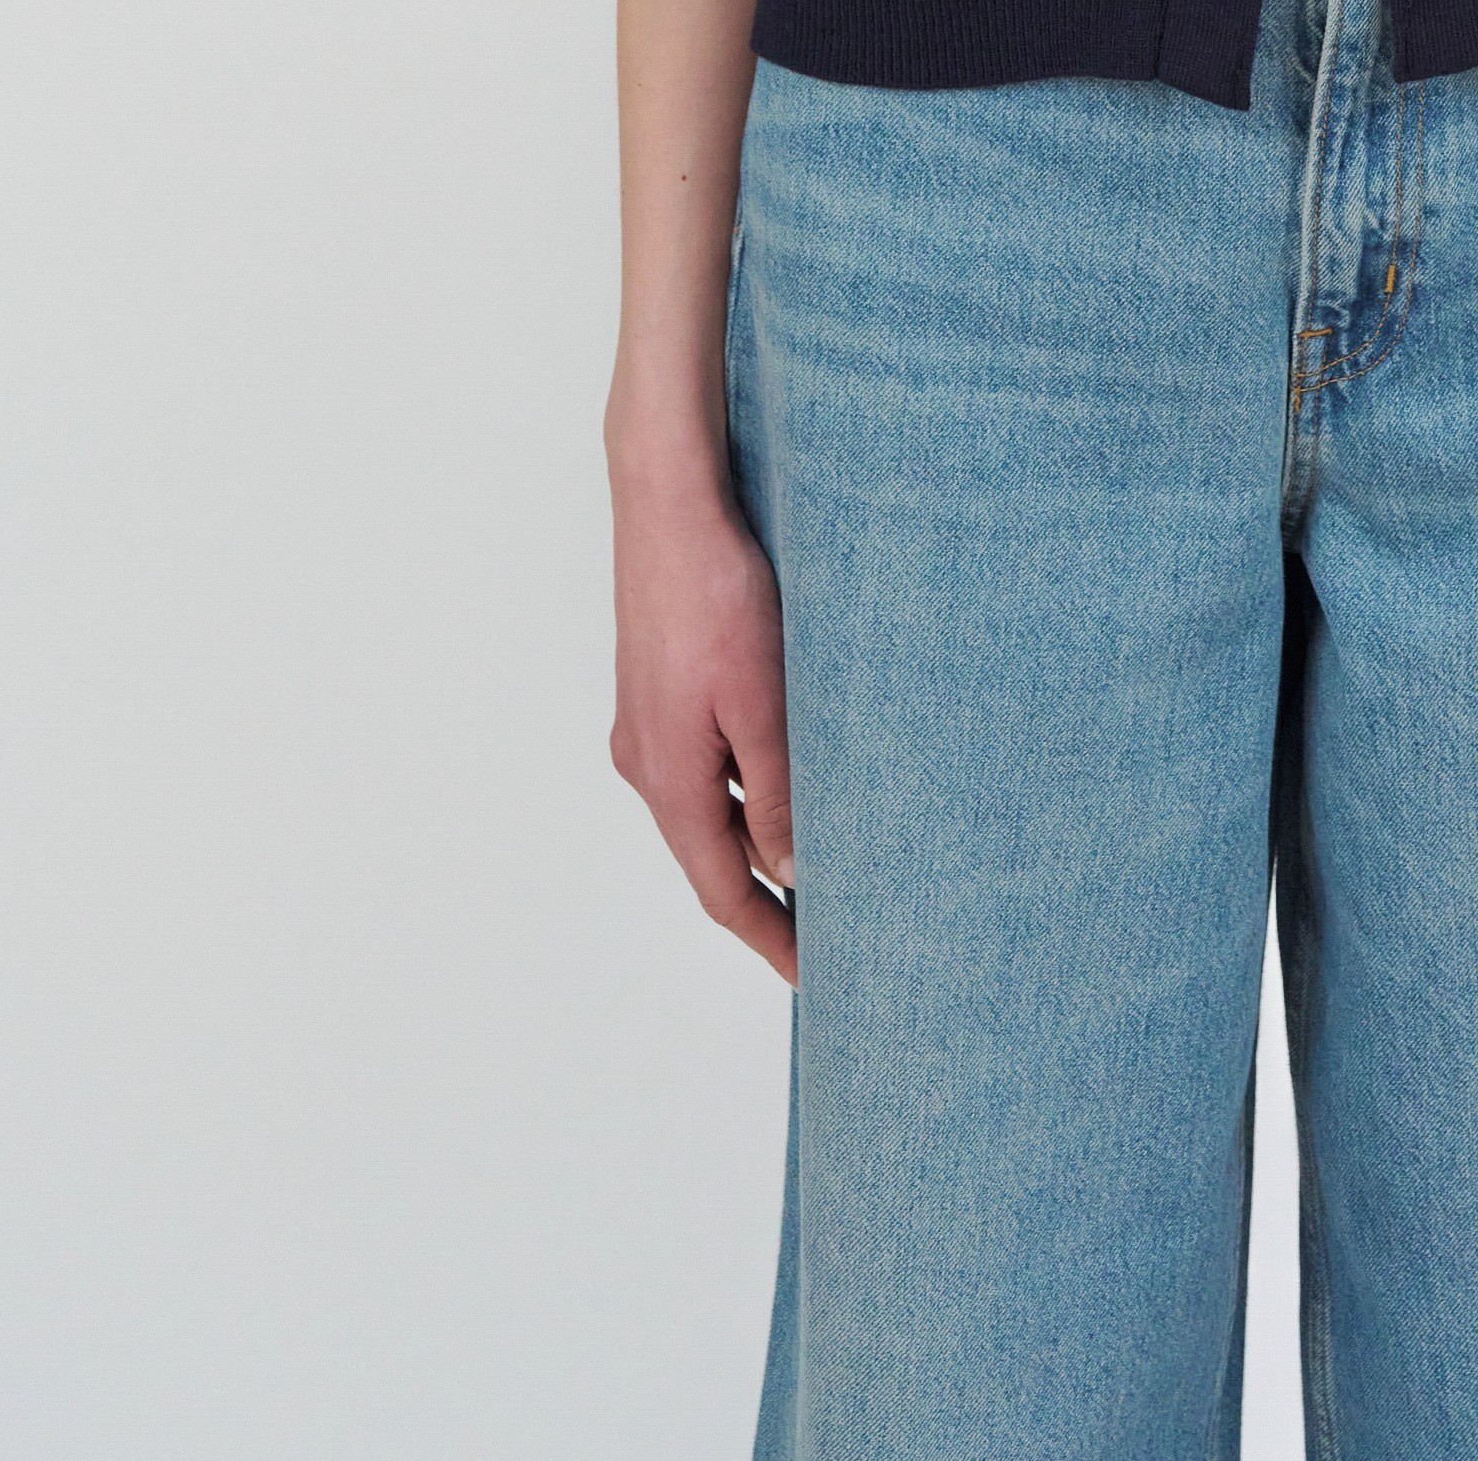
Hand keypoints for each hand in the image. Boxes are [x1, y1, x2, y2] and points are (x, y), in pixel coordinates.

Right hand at [609, 457, 796, 983]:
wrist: (668, 503)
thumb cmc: (716, 593)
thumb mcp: (763, 701)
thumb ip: (779, 792)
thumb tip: (794, 871)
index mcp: (667, 779)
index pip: (721, 889)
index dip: (769, 936)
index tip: (813, 975)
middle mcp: (645, 762)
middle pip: (712, 854)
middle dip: (768, 897)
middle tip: (832, 928)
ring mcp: (647, 725)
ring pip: (712, 805)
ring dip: (760, 836)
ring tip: (826, 858)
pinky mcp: (658, 690)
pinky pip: (706, 761)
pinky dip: (747, 785)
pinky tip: (791, 774)